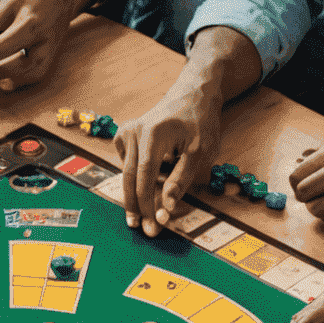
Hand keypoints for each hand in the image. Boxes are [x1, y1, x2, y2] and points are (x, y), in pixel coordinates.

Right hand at [115, 82, 222, 237]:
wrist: (191, 94)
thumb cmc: (200, 121)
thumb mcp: (200, 151)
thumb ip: (182, 179)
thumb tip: (166, 206)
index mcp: (153, 134)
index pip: (145, 177)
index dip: (146, 204)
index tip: (152, 226)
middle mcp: (134, 131)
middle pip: (130, 178)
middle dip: (135, 206)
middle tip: (142, 229)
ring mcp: (126, 132)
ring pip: (127, 173)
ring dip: (137, 194)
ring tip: (146, 209)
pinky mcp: (123, 135)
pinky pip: (128, 165)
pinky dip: (139, 177)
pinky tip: (156, 171)